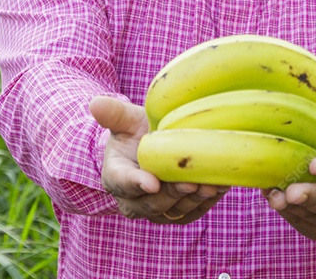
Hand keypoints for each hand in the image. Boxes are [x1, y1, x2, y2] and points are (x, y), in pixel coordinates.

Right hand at [88, 96, 228, 223]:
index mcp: (115, 176)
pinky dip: (206, 201)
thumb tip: (95, 102)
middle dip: (172, 193)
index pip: (123, 183)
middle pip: (152, 203)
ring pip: (174, 211)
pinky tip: (220, 185)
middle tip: (190, 181)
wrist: (151, 148)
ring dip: (193, 200)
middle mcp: (133, 200)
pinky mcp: (178, 213)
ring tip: (210, 184)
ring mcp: (157, 209)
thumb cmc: (135, 132)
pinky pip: (192, 212)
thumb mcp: (124, 120)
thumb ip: (113, 114)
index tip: (152, 181)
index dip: (137, 183)